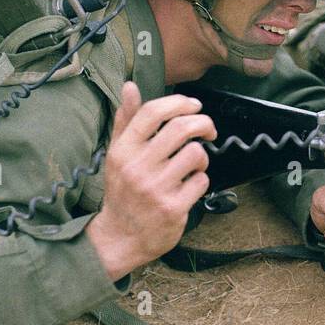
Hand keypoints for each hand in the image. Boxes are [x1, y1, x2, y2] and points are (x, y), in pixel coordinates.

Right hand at [86, 82, 216, 280]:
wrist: (119, 237)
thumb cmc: (122, 192)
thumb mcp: (117, 155)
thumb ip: (125, 120)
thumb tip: (129, 87)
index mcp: (123, 150)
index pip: (152, 112)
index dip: (179, 102)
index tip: (194, 106)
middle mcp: (137, 167)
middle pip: (181, 128)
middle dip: (203, 123)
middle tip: (207, 130)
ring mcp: (156, 189)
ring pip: (196, 154)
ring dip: (201, 157)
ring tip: (193, 165)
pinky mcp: (173, 208)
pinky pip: (201, 181)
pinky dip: (201, 181)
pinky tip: (189, 186)